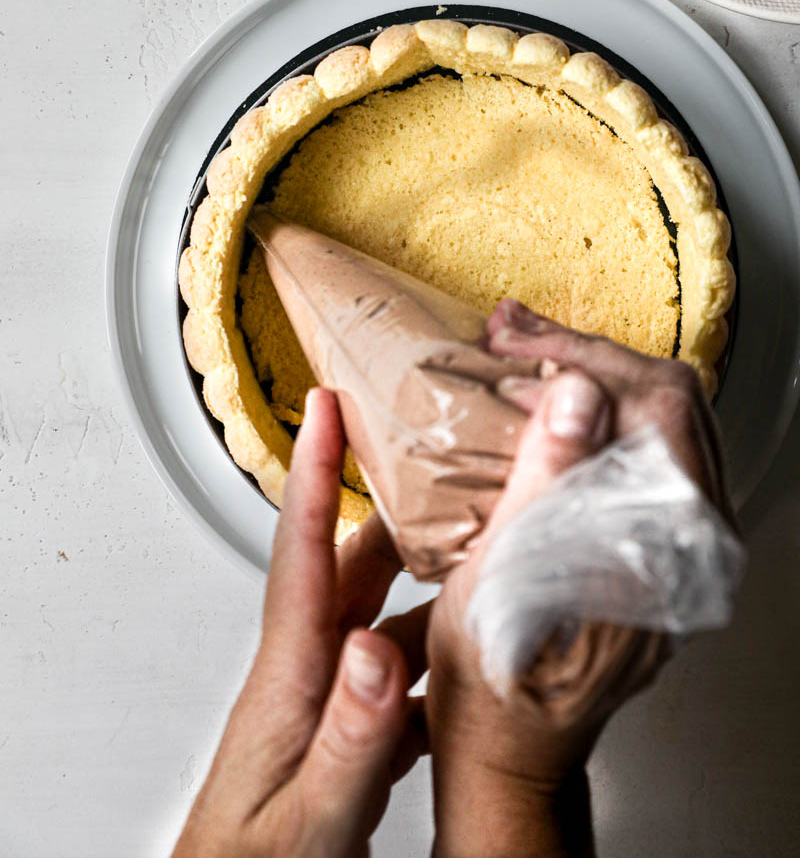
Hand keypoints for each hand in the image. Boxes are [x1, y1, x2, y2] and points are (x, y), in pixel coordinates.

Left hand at [173, 388, 429, 857]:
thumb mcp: (312, 819)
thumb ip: (349, 738)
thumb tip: (374, 652)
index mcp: (291, 678)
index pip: (301, 552)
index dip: (314, 472)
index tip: (327, 406)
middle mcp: (306, 674)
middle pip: (350, 566)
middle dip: (389, 506)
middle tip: (432, 458)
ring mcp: (325, 702)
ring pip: (380, 615)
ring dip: (422, 580)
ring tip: (476, 548)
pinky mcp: (345, 732)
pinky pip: (395, 667)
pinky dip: (433, 649)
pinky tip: (469, 657)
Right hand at [425, 300, 731, 857]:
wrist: (507, 743)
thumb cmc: (498, 682)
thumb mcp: (501, 580)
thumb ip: (546, 483)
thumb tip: (579, 396)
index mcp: (672, 552)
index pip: (659, 406)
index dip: (586, 357)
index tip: (519, 341)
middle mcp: (694, 543)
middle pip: (664, 401)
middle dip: (582, 356)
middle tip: (510, 336)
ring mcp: (678, 539)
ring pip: (652, 419)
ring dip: (584, 380)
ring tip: (518, 359)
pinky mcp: (652, 539)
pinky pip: (636, 448)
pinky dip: (587, 414)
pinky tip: (539, 404)